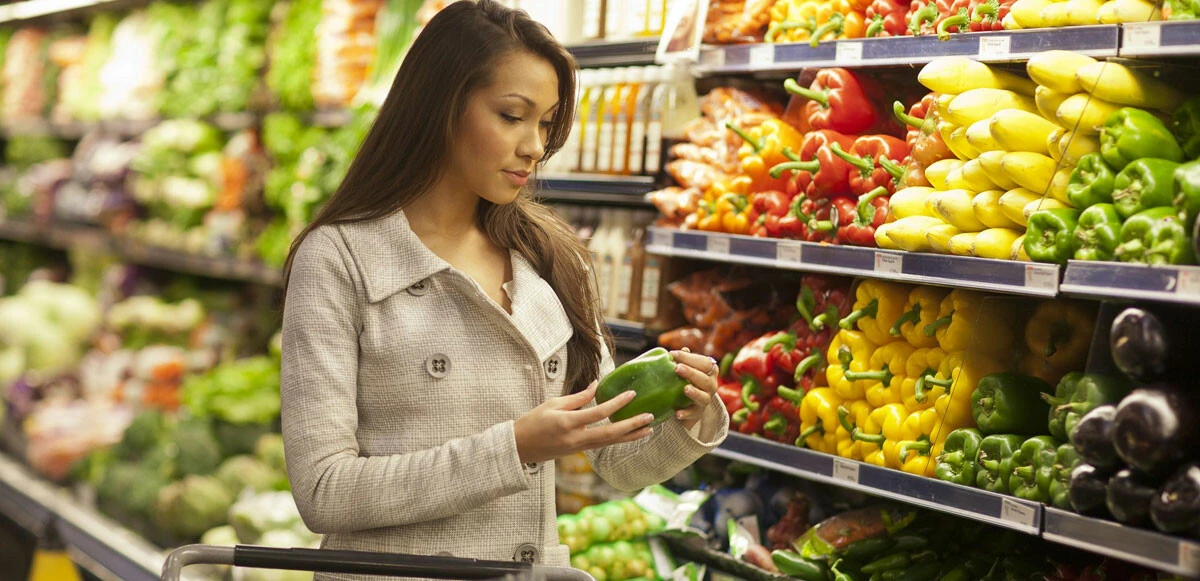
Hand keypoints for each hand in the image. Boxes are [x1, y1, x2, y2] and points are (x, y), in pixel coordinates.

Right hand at [513, 382, 654, 464]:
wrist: (519, 447)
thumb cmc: (533, 421)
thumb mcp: (553, 403)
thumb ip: (578, 397)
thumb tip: (597, 386)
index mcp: (568, 423)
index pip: (599, 413)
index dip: (617, 403)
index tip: (632, 394)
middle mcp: (576, 438)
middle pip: (611, 434)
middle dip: (632, 426)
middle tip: (649, 417)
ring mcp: (579, 448)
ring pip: (610, 443)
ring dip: (630, 436)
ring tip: (648, 429)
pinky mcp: (579, 452)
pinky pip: (603, 445)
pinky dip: (618, 440)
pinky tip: (629, 435)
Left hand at [670, 348, 719, 431]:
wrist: (691, 403)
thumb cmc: (690, 379)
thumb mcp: (689, 368)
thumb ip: (686, 360)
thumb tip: (683, 349)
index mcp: (710, 371)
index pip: (704, 363)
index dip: (689, 358)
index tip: (672, 354)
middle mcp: (711, 385)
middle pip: (705, 379)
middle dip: (691, 373)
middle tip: (677, 368)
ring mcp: (706, 400)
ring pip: (703, 397)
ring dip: (694, 393)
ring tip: (685, 389)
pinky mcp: (697, 413)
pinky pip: (693, 413)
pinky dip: (686, 413)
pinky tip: (677, 413)